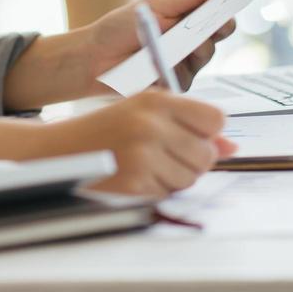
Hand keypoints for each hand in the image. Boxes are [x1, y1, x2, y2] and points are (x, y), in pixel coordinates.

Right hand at [41, 90, 235, 197]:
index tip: (191, 134)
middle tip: (164, 153)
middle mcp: (152, 124)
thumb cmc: (107, 130)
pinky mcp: (136, 181)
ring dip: (175, 176)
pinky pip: (170, 192)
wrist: (60, 150)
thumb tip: (231, 147)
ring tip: (146, 163)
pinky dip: (157, 189)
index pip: (215, 118)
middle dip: (192, 159)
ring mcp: (144, 154)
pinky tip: (135, 175)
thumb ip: (189, 126)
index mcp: (157, 100)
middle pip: (207, 154)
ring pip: (192, 176)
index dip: (207, 132)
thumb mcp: (145, 114)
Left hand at [84, 0, 236, 92]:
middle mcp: (190, 41)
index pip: (218, 13)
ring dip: (190, 47)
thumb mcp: (156, 6)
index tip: (232, 0)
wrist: (93, 58)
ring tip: (170, 43)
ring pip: (205, 56)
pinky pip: (186, 78)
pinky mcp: (175, 85)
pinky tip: (157, 64)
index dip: (227, 7)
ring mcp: (185, 64)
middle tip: (200, 25)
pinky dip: (173, 68)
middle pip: (218, 35)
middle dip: (211, 29)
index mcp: (187, 18)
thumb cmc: (119, 28)